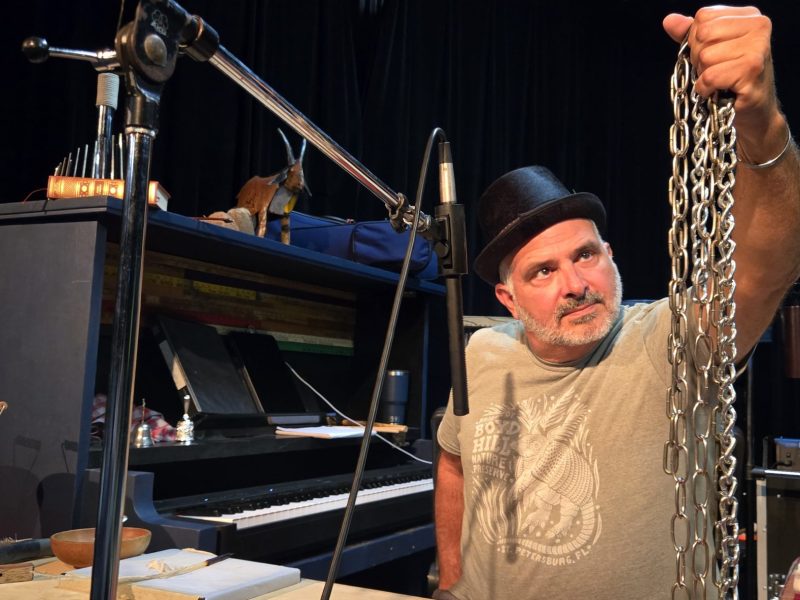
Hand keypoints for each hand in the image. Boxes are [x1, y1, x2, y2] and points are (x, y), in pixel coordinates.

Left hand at [662, 6, 782, 149]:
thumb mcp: (710, 51)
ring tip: (720, 82)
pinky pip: (709, 76)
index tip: (713, 55)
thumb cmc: (731, 80)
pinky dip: (706, 89)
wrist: (752, 112)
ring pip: (705, 57)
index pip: (703, 17)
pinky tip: (717, 92)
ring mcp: (758, 48)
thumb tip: (669, 21)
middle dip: (699, 59)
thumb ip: (690, 33)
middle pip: (702, 35)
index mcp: (750, 16)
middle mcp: (759, 26)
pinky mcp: (751, 71)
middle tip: (717, 71)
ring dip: (704, 75)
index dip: (696, 41)